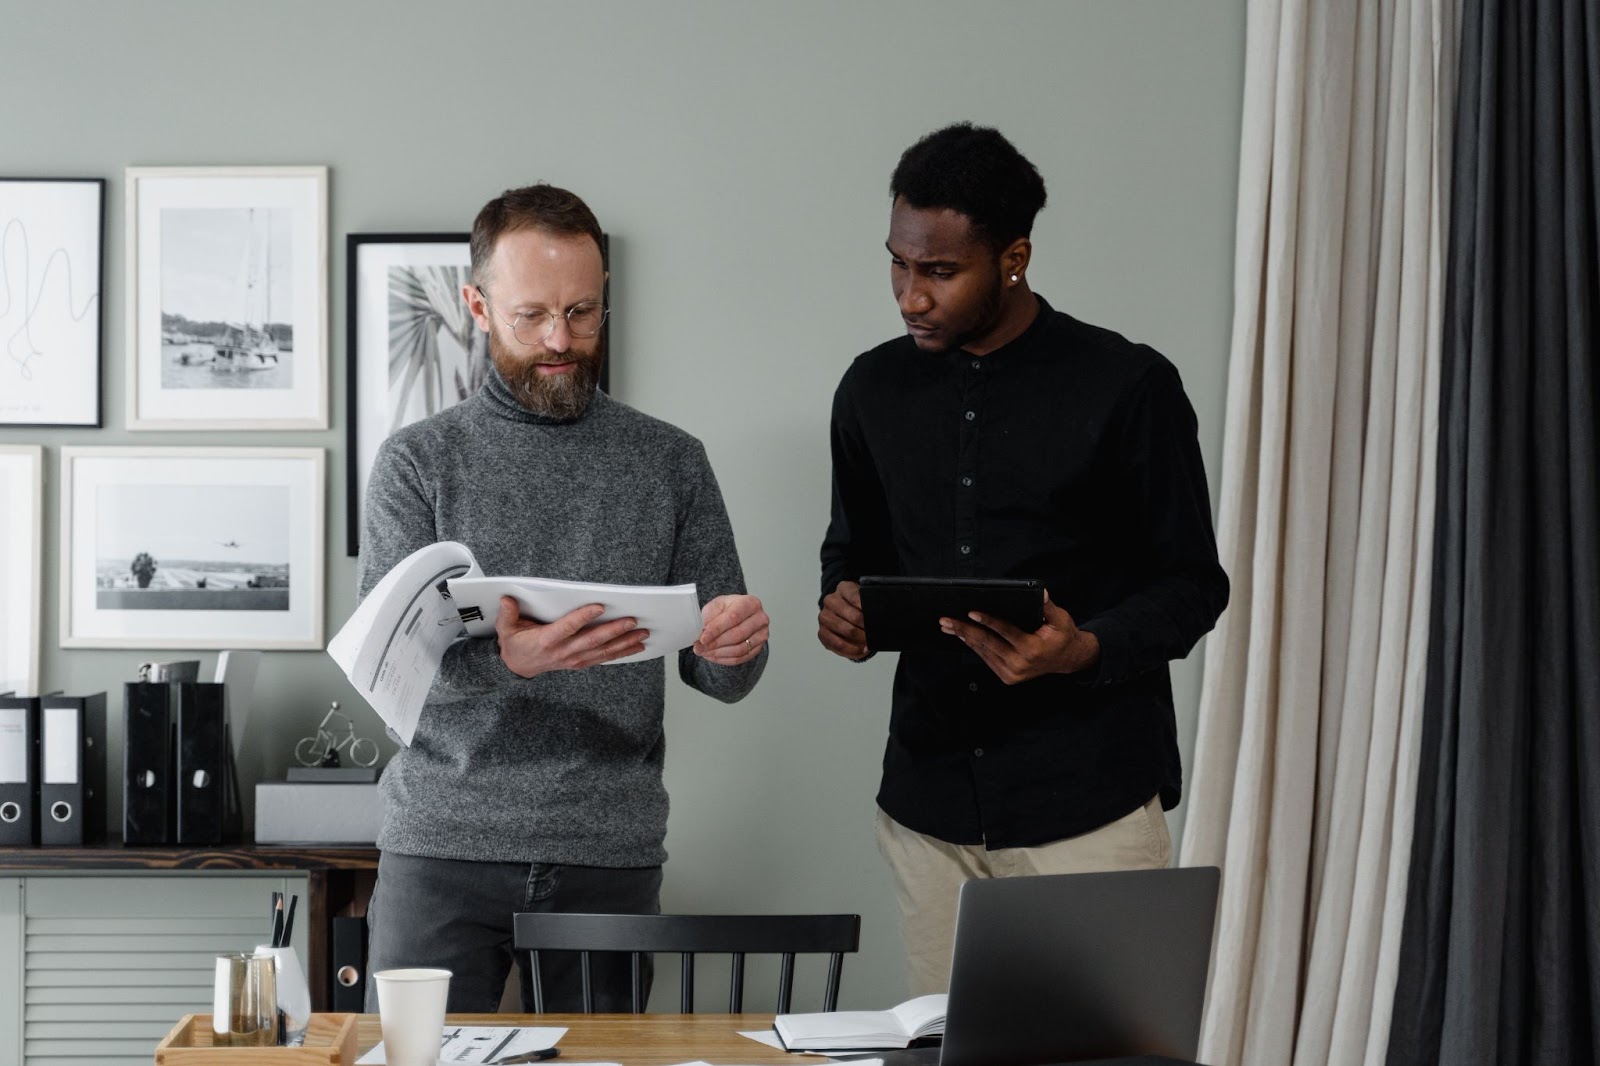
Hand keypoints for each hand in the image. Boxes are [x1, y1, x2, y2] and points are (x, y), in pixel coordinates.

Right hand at [494, 596, 648, 676]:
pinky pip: (604, 658)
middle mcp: (563, 651)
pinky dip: (622, 653)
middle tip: (632, 620)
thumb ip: (508, 614)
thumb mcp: (506, 629)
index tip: (599, 606)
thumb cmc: (515, 644)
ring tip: (642, 633)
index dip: (584, 617)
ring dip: (624, 642)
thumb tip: (507, 599)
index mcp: (547, 640)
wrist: (517, 667)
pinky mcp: (580, 663)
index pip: (568, 627)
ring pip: (603, 651)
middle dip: (614, 630)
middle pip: (592, 640)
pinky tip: (636, 646)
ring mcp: (573, 659)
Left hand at [694, 594, 768, 664]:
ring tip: (704, 652)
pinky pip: (741, 658)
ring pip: (739, 649)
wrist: (736, 616)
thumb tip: (701, 635)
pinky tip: (713, 656)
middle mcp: (760, 618)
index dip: (716, 630)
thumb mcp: (715, 607)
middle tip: (699, 647)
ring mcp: (762, 634)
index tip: (702, 638)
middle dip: (715, 643)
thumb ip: (708, 618)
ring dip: (718, 653)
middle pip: (737, 635)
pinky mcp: (759, 648)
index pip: (733, 617)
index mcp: (750, 603)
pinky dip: (724, 659)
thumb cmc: (726, 609)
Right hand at [817, 580, 868, 659]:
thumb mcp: (865, 599)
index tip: (876, 617)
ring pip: (845, 630)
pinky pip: (837, 644)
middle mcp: (831, 601)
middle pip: (853, 615)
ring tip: (870, 643)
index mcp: (843, 588)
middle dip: (867, 627)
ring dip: (861, 639)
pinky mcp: (822, 632)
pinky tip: (861, 650)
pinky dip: (852, 650)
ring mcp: (824, 617)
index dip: (866, 608)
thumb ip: (871, 604)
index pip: (855, 596)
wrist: (844, 615)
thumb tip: (879, 617)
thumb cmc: (858, 607)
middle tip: (876, 634)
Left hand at [939, 592, 1098, 683]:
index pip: (1004, 631)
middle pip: (987, 642)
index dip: (987, 621)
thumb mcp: (1060, 619)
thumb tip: (1040, 591)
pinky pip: (987, 659)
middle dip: (964, 629)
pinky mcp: (1007, 677)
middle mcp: (1020, 664)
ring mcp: (1012, 673)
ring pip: (983, 652)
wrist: (1067, 660)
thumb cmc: (1062, 636)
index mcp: (1032, 649)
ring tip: (948, 626)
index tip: (971, 612)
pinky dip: (974, 646)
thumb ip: (1047, 606)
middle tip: (946, 620)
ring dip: (964, 638)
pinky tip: (963, 636)